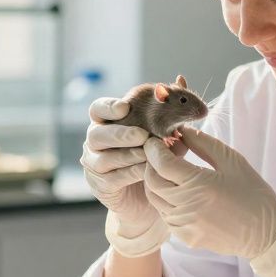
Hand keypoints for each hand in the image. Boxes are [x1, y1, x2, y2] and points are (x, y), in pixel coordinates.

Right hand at [81, 97, 168, 256]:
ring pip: (104, 158)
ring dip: (127, 155)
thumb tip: (180, 80)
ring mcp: (95, 165)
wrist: (152, 197)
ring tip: (148, 155)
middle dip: (120, 134)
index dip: (108, 107)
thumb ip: (171, 108)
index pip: (97, 109)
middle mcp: (96, 142)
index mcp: (107, 123)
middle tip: (142, 135)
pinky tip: (145, 171)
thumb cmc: (157, 157)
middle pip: (97, 134)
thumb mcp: (168, 132)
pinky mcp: (101, 186)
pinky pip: (111, 178)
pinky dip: (129, 173)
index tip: (125, 107)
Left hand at [142, 126, 275, 276]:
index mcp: (199, 185)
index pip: (161, 163)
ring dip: (156, 182)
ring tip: (169, 171)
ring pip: (155, 199)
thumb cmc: (252, 193)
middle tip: (159, 153)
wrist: (265, 234)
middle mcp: (187, 207)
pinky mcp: (185, 237)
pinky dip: (166, 200)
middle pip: (152, 181)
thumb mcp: (232, 161)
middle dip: (151, 163)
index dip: (154, 149)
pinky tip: (179, 191)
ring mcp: (184, 225)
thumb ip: (203, 143)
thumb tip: (181, 131)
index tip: (155, 139)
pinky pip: (165, 214)